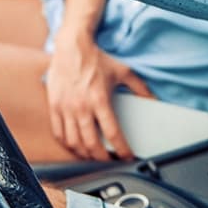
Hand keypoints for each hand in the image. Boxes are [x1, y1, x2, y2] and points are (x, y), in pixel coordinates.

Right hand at [47, 31, 154, 160]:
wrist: (70, 47)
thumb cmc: (96, 59)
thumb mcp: (123, 71)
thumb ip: (140, 87)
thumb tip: (153, 99)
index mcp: (99, 99)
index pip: (112, 132)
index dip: (121, 149)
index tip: (127, 156)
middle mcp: (81, 107)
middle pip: (91, 143)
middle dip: (102, 158)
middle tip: (109, 161)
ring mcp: (65, 108)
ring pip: (74, 142)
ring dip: (85, 154)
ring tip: (93, 156)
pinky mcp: (54, 107)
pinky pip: (59, 133)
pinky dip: (68, 144)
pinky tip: (75, 146)